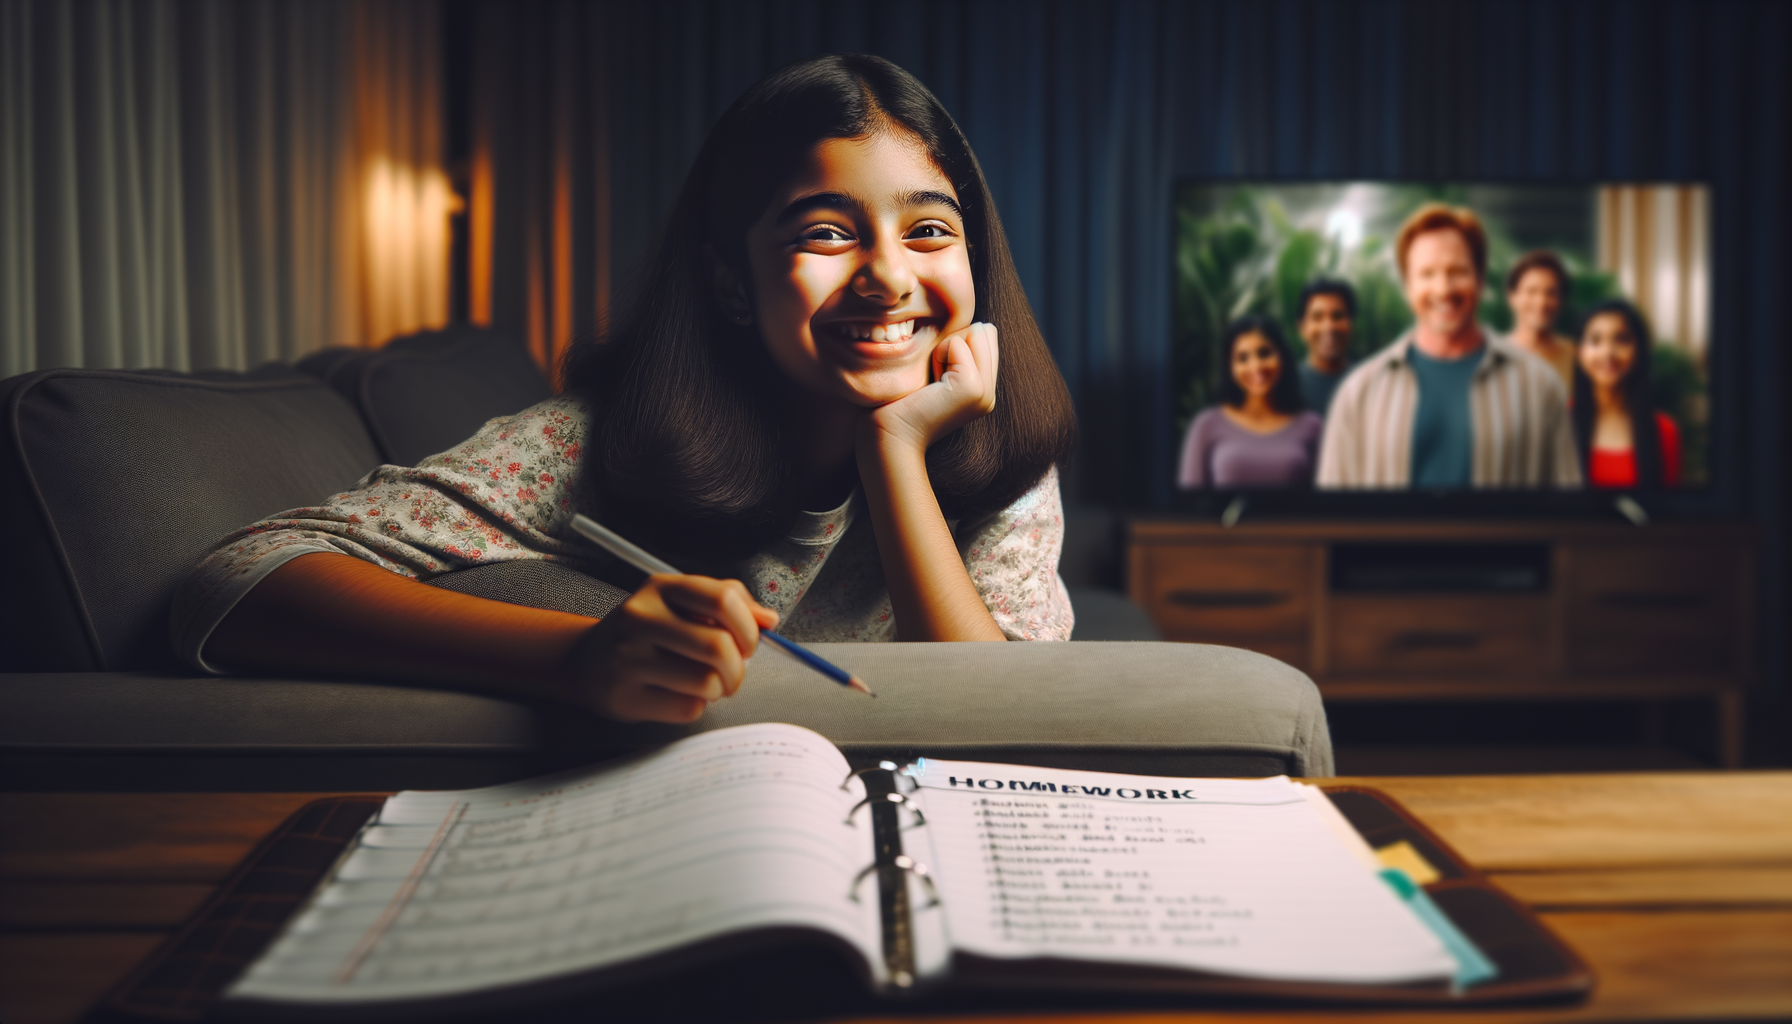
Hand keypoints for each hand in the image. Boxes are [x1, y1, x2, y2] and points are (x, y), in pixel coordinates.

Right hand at [564, 575, 778, 722]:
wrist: (586, 662)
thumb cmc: (645, 631)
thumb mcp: (680, 603)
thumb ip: (729, 603)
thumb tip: (769, 619)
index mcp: (661, 588)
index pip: (723, 599)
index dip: (749, 626)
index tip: (749, 642)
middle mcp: (641, 618)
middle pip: (719, 647)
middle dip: (739, 667)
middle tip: (733, 672)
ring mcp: (629, 659)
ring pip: (707, 682)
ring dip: (719, 689)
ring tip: (707, 682)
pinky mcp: (626, 697)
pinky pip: (688, 708)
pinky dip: (695, 706)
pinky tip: (678, 693)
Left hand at [864, 322, 997, 453]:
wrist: (891, 436)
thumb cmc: (901, 402)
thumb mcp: (935, 373)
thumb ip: (956, 352)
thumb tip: (970, 323)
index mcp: (983, 389)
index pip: (986, 334)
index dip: (955, 342)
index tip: (936, 373)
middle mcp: (990, 393)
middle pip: (985, 331)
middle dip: (954, 343)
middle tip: (934, 378)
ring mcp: (985, 392)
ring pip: (976, 333)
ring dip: (946, 349)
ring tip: (932, 381)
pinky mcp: (973, 388)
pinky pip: (958, 343)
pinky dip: (938, 355)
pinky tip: (930, 384)